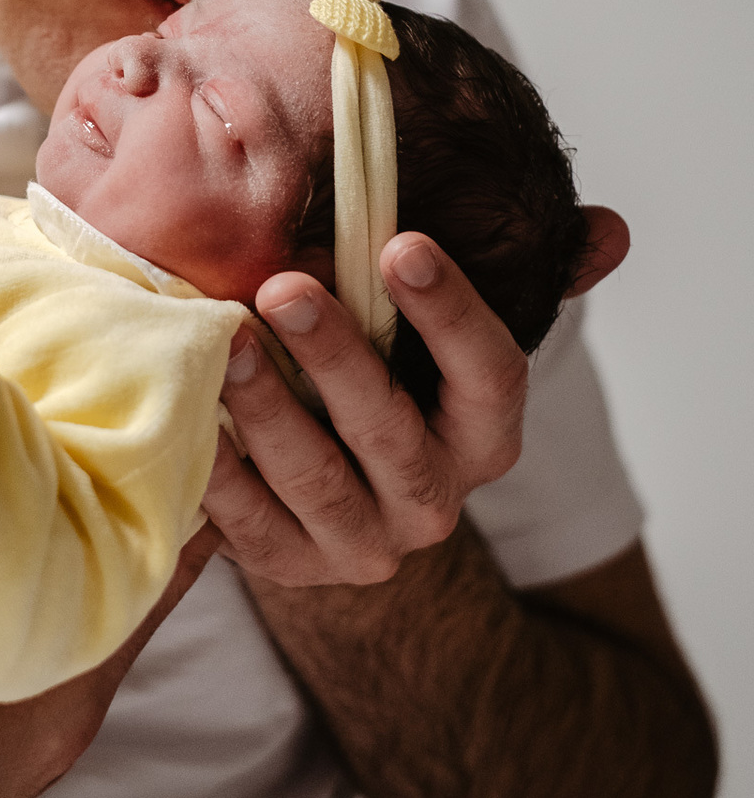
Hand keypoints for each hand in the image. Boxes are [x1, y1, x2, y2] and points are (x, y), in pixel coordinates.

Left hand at [201, 206, 625, 587]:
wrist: (319, 482)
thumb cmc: (384, 374)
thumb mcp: (439, 330)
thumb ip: (512, 277)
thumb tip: (605, 232)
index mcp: (483, 435)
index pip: (490, 375)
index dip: (450, 311)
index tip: (399, 243)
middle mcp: (433, 499)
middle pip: (392, 431)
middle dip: (338, 357)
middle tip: (284, 286)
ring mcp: (361, 542)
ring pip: (318, 479)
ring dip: (269, 408)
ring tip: (228, 338)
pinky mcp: (290, 565)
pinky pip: (251, 525)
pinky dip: (220, 469)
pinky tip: (191, 410)